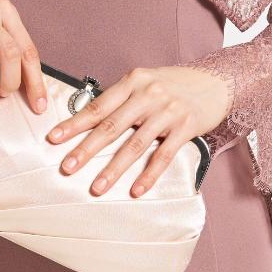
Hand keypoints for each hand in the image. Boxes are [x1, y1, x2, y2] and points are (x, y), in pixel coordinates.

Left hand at [45, 64, 231, 197]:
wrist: (217, 81)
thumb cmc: (176, 84)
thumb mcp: (145, 82)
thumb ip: (122, 99)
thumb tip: (88, 120)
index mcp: (133, 81)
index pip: (98, 106)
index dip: (74, 124)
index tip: (54, 139)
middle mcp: (149, 94)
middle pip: (112, 126)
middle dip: (86, 149)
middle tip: (66, 167)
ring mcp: (169, 111)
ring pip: (135, 144)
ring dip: (113, 169)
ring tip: (96, 187)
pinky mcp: (187, 127)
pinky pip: (164, 155)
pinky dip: (148, 175)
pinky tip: (135, 190)